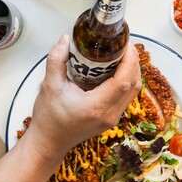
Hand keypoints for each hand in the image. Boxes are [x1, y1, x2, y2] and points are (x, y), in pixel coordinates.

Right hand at [24, 34, 140, 162]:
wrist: (49, 142)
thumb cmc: (48, 118)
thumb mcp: (49, 86)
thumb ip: (57, 60)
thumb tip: (65, 39)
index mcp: (96, 106)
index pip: (123, 81)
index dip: (129, 60)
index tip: (126, 44)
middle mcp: (109, 114)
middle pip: (133, 84)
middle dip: (133, 61)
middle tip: (124, 44)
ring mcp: (112, 118)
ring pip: (133, 91)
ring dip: (132, 71)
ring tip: (122, 54)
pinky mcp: (112, 118)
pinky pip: (127, 96)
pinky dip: (127, 80)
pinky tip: (117, 69)